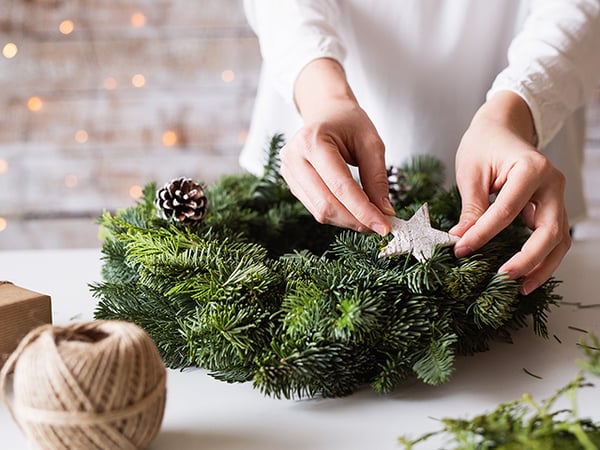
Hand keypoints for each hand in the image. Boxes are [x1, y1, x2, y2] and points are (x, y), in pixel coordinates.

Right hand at [280, 58, 394, 234]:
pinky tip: (354, 212)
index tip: (384, 227)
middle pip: (326, 204)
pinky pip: (315, 208)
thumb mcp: (371, 142)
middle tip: (380, 226)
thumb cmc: (349, 122)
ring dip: (348, 221)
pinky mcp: (291, 184)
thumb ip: (377, 178)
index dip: (363, 210)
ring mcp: (288, 172)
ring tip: (370, 220)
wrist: (325, 111)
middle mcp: (294, 158)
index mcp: (312, 141)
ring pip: (320, 211)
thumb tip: (384, 212)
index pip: (340, 186)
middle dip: (356, 219)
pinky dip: (338, 215)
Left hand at [450, 91, 570, 293]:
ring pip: (559, 239)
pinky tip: (527, 274)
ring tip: (521, 287)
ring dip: (542, 266)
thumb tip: (461, 241)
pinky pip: (553, 237)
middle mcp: (551, 184)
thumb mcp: (471, 172)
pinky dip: (543, 257)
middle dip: (527, 258)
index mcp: (531, 169)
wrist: (502, 127)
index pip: (507, 210)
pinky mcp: (551, 207)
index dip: (483, 234)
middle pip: (548, 230)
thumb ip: (471, 208)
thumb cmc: (484, 144)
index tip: (461, 250)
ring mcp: (555, 196)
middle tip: (504, 278)